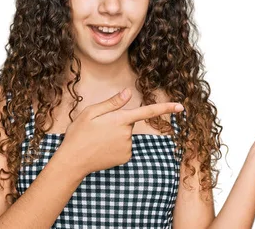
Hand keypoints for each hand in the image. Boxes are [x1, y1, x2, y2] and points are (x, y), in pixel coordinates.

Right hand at [56, 88, 183, 177]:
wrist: (73, 161)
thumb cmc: (79, 134)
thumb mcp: (90, 113)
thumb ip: (112, 103)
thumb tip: (128, 92)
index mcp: (120, 119)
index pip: (148, 111)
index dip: (166, 108)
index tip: (181, 106)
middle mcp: (127, 134)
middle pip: (129, 122)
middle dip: (117, 122)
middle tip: (98, 128)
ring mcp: (128, 147)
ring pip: (126, 135)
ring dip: (115, 134)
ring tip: (98, 139)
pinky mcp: (126, 157)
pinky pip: (124, 146)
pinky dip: (115, 145)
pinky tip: (103, 148)